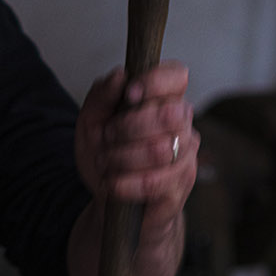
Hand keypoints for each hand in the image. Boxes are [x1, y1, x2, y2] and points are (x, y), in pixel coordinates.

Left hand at [75, 60, 198, 236]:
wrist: (110, 200)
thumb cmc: (106, 156)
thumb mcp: (91, 123)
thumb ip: (101, 96)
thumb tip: (119, 76)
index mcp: (164, 101)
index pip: (177, 76)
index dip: (155, 82)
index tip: (129, 95)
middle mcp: (181, 126)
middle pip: (169, 113)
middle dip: (129, 126)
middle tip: (108, 136)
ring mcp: (185, 157)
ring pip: (159, 150)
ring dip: (121, 157)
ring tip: (106, 163)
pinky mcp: (179, 188)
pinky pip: (153, 182)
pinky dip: (125, 184)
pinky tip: (112, 184)